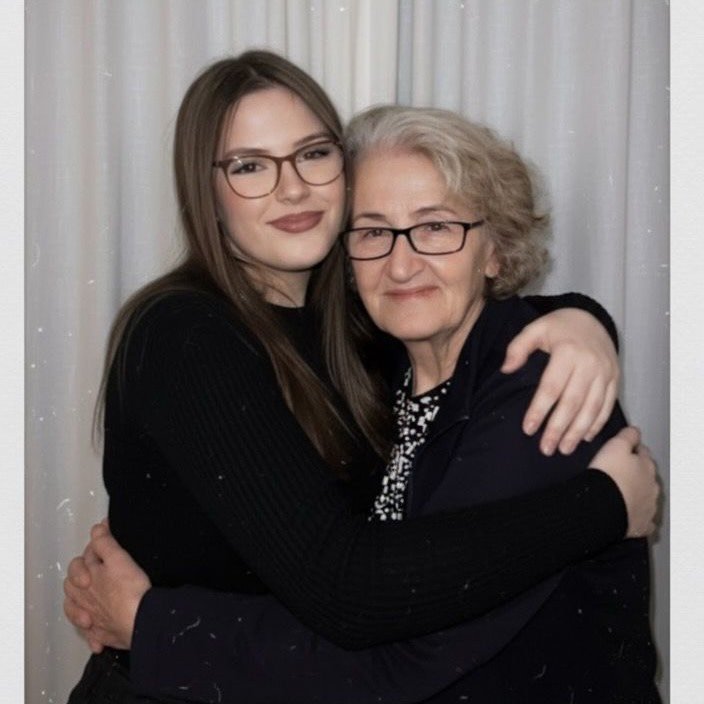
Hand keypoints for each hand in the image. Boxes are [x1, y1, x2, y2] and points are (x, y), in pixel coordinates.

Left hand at [63, 522, 150, 650]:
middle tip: (97, 568)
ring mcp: (92, 619)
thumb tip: (97, 528)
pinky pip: (91, 633)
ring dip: (79, 604)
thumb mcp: (118, 558)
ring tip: (88, 599)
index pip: (83, 559)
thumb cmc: (130, 591)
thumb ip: (105, 542)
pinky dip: (92, 631)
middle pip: (74, 585)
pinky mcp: (102, 635)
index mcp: (86, 579)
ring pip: (77, 610)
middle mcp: (85, 599)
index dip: (95, 547)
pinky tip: (98, 628)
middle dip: (81, 576)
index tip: (108, 538)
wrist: (141, 622)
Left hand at [503, 308, 618, 455]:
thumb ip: (518, 348)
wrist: (591, 318)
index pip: (551, 387)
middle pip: (572, 402)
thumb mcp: (534, 329)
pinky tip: (586, 437)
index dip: (539, 410)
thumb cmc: (557, 327)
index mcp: (568, 352)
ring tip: (564, 449)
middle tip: (546, 449)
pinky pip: (608, 404)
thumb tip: (506, 370)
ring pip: (592, 407)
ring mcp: (605, 372)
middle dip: (558, 428)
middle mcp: (590, 364)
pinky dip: (597, 423)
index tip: (528, 429)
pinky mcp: (615, 377)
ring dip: (578, 431)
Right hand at [588, 426, 659, 537]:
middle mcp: (651, 486)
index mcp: (646, 466)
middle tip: (618, 470)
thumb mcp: (614, 446)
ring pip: (646, 497)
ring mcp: (647, 507)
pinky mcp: (639, 524)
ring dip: (637, 494)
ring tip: (619, 492)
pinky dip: (636, 516)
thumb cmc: (607, 477)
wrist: (601, 508)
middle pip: (646, 475)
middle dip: (636, 472)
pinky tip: (627, 513)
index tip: (622, 449)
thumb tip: (634, 430)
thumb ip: (627, 436)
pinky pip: (641, 520)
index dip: (631, 449)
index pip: (642, 452)